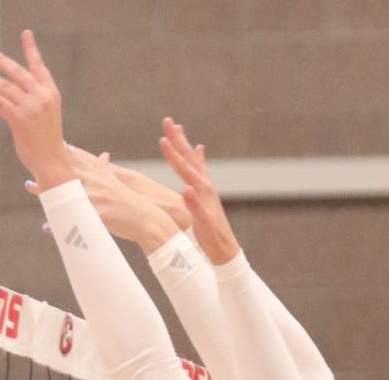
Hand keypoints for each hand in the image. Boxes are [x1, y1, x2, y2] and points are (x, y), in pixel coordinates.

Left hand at [0, 29, 70, 190]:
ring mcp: (30, 107)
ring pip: (5, 86)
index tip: (26, 33)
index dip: (31, 49)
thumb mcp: (47, 114)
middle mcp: (41, 97)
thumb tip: (15, 88)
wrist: (52, 162)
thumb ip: (36, 98)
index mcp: (51, 93)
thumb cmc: (48, 140)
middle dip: (1, 60)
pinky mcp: (19, 119)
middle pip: (17, 72)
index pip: (38, 66)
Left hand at [26, 153, 186, 247]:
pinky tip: (47, 226)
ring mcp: (97, 198)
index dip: (60, 150)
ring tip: (30, 187)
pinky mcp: (100, 215)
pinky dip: (61, 224)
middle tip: (30, 162)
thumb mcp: (121, 180)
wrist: (149, 219)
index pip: (78, 158)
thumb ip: (107, 169)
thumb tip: (102, 156)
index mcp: (101, 174)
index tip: (44, 142)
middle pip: (67, 172)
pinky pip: (76, 220)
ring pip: (67, 193)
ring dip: (48, 190)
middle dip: (48, 167)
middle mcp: (97, 182)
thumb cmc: (133, 202)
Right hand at [158, 119, 240, 265]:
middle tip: (168, 120)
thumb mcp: (202, 224)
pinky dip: (197, 157)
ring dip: (184, 144)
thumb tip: (185, 189)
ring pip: (193, 160)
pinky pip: (200, 169)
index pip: (184, 168)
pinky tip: (199, 149)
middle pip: (189, 157)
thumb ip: (194, 206)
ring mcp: (207, 188)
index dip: (173, 154)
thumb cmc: (213, 240)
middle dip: (178, 139)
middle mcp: (205, 185)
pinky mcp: (207, 194)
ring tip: (179, 128)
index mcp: (202, 191)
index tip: (162, 138)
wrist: (226, 251)